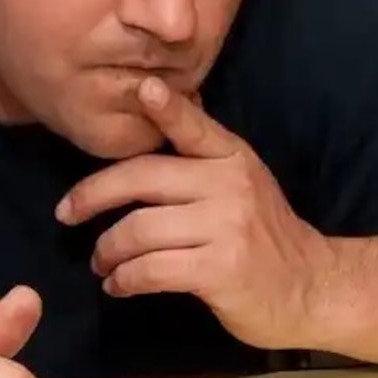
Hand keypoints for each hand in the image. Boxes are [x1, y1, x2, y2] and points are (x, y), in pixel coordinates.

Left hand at [55, 77, 333, 348]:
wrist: (310, 288)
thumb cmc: (264, 236)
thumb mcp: (242, 182)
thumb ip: (201, 155)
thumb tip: (154, 108)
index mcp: (231, 157)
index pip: (193, 126)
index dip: (167, 107)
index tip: (141, 89)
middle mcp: (229, 185)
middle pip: (141, 179)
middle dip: (92, 197)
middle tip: (67, 214)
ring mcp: (225, 227)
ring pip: (138, 230)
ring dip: (107, 251)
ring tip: (101, 263)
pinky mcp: (218, 270)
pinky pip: (150, 270)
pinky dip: (124, 279)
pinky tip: (119, 285)